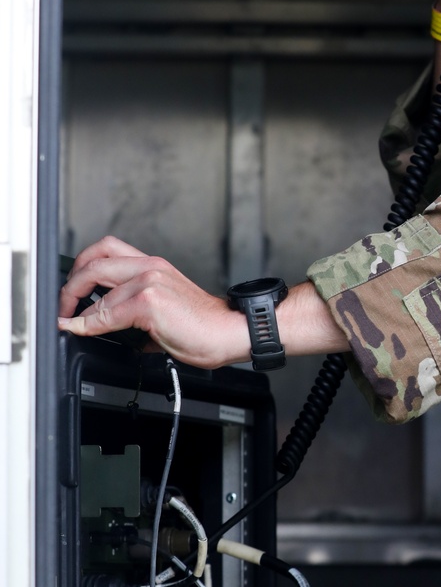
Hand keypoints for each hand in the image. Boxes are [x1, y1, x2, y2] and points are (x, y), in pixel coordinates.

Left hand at [58, 238, 350, 365]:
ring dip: (75, 304)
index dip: (82, 271)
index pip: (107, 254)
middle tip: (63, 304)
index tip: (71, 294)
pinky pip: (107, 311)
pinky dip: (88, 322)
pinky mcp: (149, 301)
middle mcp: (151, 266)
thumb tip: (110, 332)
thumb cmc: (206, 327)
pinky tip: (82, 330)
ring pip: (97, 281)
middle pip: (96, 257)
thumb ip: (137, 317)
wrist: (232, 332)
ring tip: (69, 319)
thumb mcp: (164, 315)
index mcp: (154, 266)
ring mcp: (150, 280)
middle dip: (71, 282)